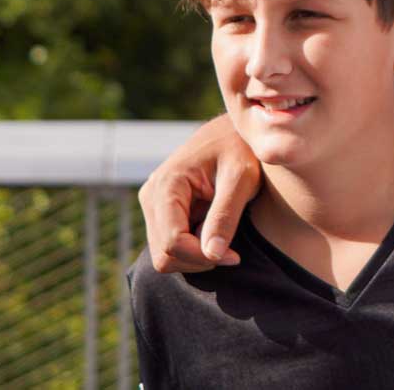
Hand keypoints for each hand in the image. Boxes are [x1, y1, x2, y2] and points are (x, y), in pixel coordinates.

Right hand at [137, 114, 260, 271]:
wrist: (232, 133)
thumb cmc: (241, 149)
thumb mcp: (242, 178)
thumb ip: (226, 214)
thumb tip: (212, 255)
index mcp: (167, 185)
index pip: (172, 242)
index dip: (202, 257)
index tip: (235, 256)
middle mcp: (151, 196)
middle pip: (163, 255)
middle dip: (198, 260)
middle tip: (231, 251)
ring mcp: (153, 205)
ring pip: (164, 255)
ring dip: (196, 257)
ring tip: (225, 238)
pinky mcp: (161, 212)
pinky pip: (169, 247)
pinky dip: (192, 250)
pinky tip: (215, 233)